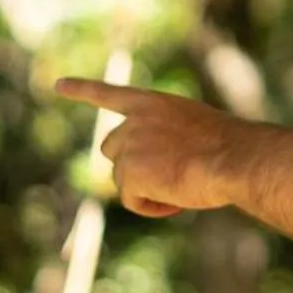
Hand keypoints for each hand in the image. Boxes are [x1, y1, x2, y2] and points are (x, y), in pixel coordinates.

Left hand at [53, 79, 242, 216]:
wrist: (233, 159)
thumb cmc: (230, 148)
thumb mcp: (196, 130)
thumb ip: (167, 139)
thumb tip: (154, 170)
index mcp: (153, 103)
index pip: (110, 94)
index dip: (83, 90)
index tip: (59, 85)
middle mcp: (134, 121)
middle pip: (112, 149)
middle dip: (131, 165)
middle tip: (165, 178)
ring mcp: (129, 146)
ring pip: (123, 179)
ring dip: (146, 189)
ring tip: (181, 189)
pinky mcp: (130, 173)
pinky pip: (132, 200)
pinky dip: (151, 207)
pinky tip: (175, 202)